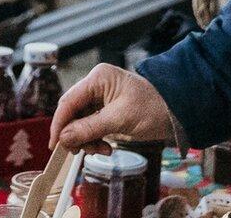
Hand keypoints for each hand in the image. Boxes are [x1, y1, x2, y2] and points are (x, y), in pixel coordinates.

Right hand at [51, 64, 175, 149]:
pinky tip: (105, 148)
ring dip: (86, 139)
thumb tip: (64, 137)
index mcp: (98, 78)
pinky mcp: (105, 108)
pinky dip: (95, 139)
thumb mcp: (119, 119)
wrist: (175, 112)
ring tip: (101, 150)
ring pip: (80, 121)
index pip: (68, 101)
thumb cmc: (152, 108)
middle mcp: (96, 84)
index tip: (55, 144)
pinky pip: (91, 125)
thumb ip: (89, 128)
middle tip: (82, 152)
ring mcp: (100, 96)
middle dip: (76, 134)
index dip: (59, 124)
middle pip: (72, 112)